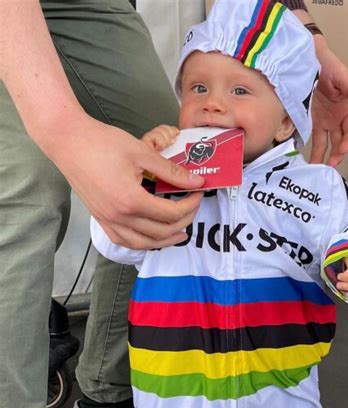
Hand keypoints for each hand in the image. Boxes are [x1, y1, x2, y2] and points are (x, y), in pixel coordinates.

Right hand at [48, 116, 203, 249]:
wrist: (68, 140)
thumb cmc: (103, 143)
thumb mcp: (142, 153)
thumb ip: (171, 171)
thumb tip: (197, 181)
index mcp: (131, 200)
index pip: (171, 214)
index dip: (190, 205)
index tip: (198, 193)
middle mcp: (119, 217)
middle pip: (160, 232)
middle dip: (183, 222)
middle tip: (192, 209)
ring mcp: (107, 220)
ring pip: (142, 244)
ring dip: (164, 241)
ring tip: (179, 234)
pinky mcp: (100, 218)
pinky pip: (123, 241)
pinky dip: (141, 243)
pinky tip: (151, 237)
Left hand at [310, 38, 347, 165]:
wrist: (308, 60)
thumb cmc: (328, 65)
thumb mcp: (343, 76)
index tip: (342, 150)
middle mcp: (338, 118)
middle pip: (341, 141)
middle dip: (337, 154)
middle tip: (330, 165)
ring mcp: (325, 121)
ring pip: (328, 143)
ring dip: (325, 156)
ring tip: (319, 168)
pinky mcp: (313, 121)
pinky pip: (315, 139)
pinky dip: (314, 150)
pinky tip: (311, 160)